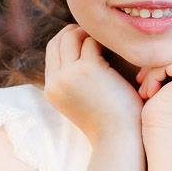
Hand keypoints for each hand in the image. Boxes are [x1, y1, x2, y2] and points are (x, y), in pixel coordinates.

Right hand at [44, 25, 142, 143]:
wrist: (119, 139)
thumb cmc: (109, 121)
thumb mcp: (82, 101)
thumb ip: (75, 80)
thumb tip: (83, 51)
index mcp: (51, 89)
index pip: (52, 52)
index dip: (68, 40)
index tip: (87, 37)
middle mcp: (55, 81)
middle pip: (58, 41)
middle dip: (76, 31)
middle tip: (97, 33)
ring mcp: (69, 74)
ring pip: (72, 37)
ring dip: (90, 34)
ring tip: (108, 41)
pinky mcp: (88, 69)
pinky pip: (92, 42)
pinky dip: (104, 42)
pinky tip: (119, 50)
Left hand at [138, 49, 171, 135]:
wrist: (164, 138)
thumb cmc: (161, 111)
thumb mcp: (169, 79)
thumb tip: (157, 34)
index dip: (160, 62)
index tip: (148, 82)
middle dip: (155, 66)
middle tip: (146, 89)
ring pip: (169, 54)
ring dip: (152, 72)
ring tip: (148, 92)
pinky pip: (166, 61)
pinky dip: (153, 76)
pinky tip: (151, 94)